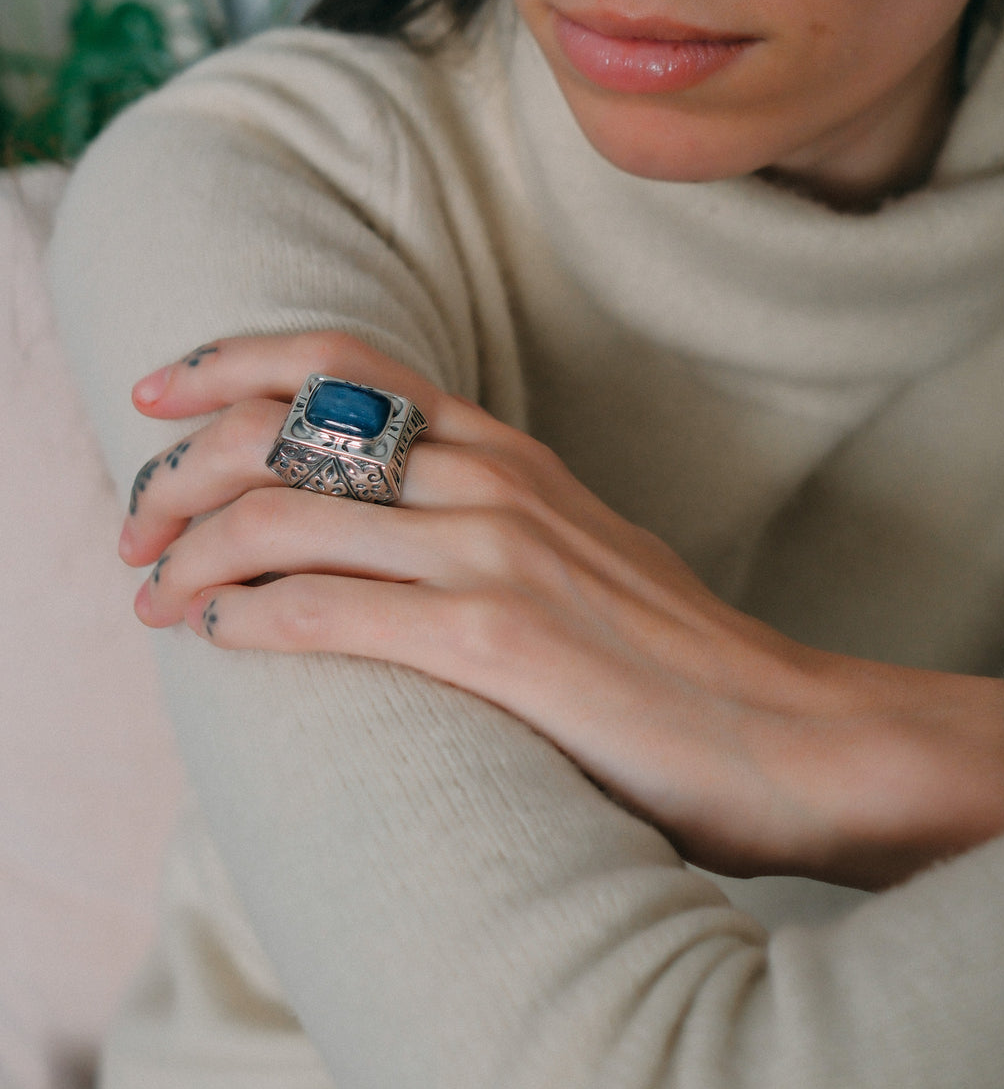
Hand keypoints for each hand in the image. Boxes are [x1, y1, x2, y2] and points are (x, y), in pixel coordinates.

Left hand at [120, 331, 1003, 889]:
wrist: (783, 730)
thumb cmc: (671, 651)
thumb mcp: (576, 543)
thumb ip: (487, 512)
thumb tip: (376, 526)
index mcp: (508, 449)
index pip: (341, 358)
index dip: (227, 360)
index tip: (155, 394)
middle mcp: (492, 478)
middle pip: (283, 428)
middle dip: (177, 470)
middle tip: (135, 525)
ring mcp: (494, 553)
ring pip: (283, 518)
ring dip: (188, 555)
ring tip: (151, 593)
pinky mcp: (496, 642)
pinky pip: (326, 612)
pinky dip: (247, 621)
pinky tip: (216, 639)